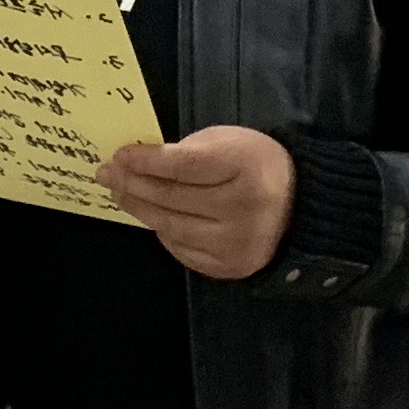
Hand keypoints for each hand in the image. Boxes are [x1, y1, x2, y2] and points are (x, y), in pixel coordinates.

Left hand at [98, 125, 294, 278]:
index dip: (145, 161)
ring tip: (120, 193)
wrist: (301, 205)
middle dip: (132, 184)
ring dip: (139, 209)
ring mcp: (237, 243)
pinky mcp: (231, 267)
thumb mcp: (228, 141)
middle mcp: (242, 209)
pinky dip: (162, 232)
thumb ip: (187, 151)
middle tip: (106, 174)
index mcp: (244, 167)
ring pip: (171, 227)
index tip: (118, 156)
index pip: (182, 166)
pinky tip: (150, 216)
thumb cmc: (256, 164)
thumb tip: (138, 163)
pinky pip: (182, 250)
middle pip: (171, 198)